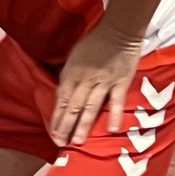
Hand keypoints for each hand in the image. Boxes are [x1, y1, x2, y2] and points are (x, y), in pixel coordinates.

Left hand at [49, 23, 144, 145]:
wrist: (118, 31)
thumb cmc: (93, 43)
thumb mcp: (73, 58)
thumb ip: (69, 77)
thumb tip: (63, 96)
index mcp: (70, 74)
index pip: (60, 101)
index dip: (56, 119)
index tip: (54, 134)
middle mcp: (84, 80)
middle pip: (73, 107)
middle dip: (66, 127)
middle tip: (62, 144)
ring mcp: (103, 82)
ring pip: (90, 107)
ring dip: (83, 125)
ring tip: (78, 141)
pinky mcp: (120, 82)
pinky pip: (116, 101)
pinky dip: (114, 115)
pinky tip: (112, 130)